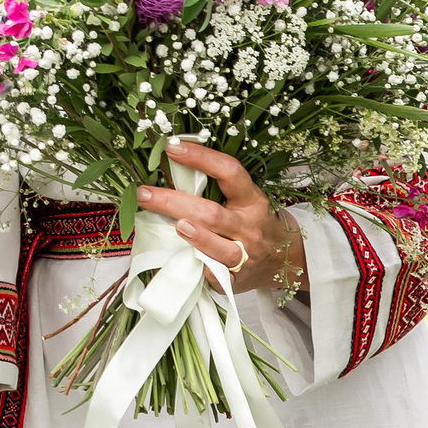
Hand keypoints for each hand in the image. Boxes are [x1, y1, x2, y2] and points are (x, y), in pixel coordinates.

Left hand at [140, 139, 306, 293]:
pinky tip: (178, 260)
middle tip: (143, 194)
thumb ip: (216, 187)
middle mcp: (248, 227)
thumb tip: (169, 167)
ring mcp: (244, 255)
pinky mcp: (236, 279)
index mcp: (251, 199)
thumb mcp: (244, 199)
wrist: (284, 259)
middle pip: (212, 213)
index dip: (201, 158)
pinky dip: (198, 268)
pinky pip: (216, 276)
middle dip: (174, 202)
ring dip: (197, 237)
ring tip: (175, 225)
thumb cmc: (253, 221)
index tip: (171, 148)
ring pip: (221, 249)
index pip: (229, 172)